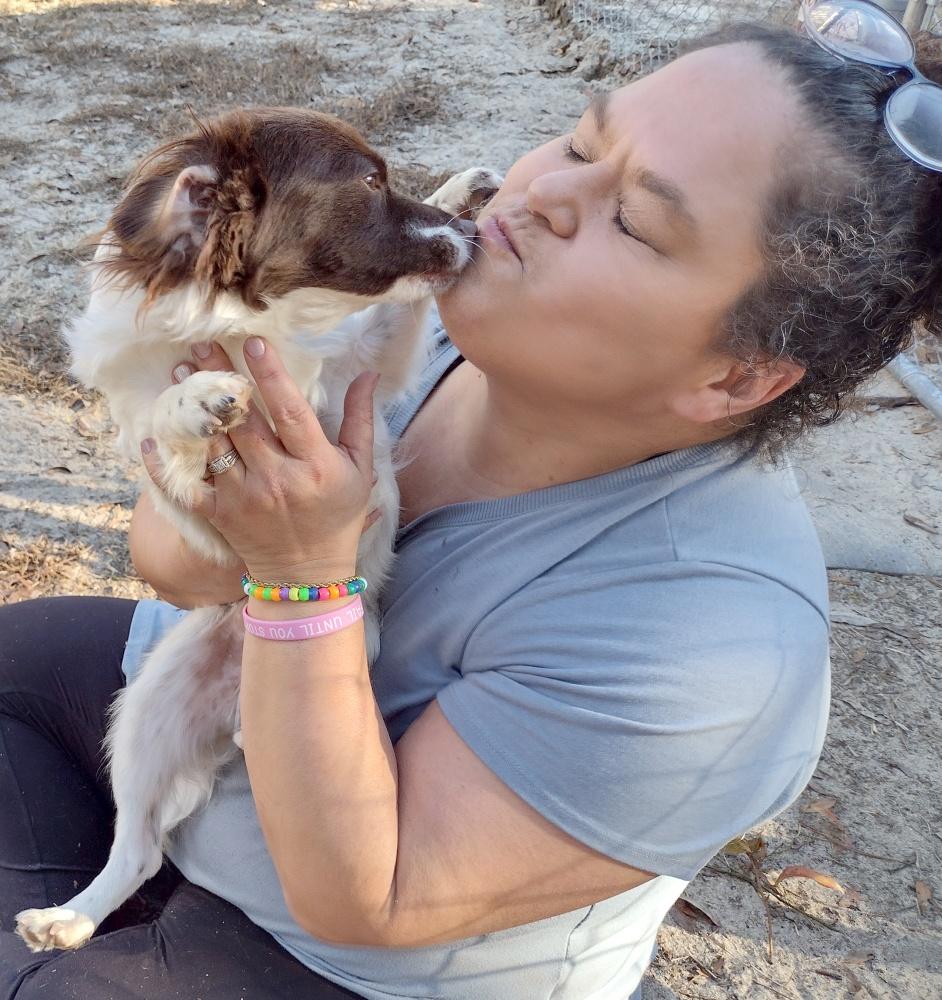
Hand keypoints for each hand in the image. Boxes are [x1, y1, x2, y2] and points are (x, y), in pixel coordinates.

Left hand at [141, 337, 378, 583]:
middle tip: (202, 343)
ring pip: (213, 444)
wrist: (307, 575)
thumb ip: (360, 421)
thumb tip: (367, 374)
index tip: (254, 342)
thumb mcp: (360, 470)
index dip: (272, 376)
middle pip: (243, 421)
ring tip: (181, 375)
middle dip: (221, 378)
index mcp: (315, 465)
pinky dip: (165, 463)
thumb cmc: (338, 517)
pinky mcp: (220, 515)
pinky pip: (188, 485)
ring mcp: (244, 498)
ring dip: (193, 408)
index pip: (291, 412)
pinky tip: (151, 436)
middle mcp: (278, 479)